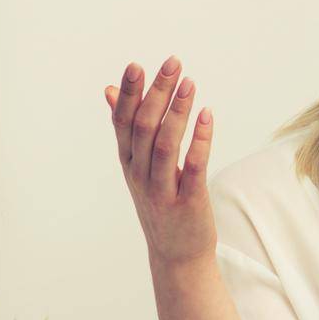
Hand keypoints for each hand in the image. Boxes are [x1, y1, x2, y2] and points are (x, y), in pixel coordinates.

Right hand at [105, 54, 216, 264]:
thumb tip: (111, 90)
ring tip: (189, 83)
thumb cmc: (161, 203)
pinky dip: (200, 140)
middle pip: (144, 127)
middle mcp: (140, 174)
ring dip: (177, 111)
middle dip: (157, 93)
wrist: (176, 255)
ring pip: (165, 144)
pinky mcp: (187, 201)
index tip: (137, 65)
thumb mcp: (139, 167)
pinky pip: (193, 166)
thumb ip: (128, 129)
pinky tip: (207, 116)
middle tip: (172, 63)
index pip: (123, 122)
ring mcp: (162, 190)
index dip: (129, 94)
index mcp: (129, 162)